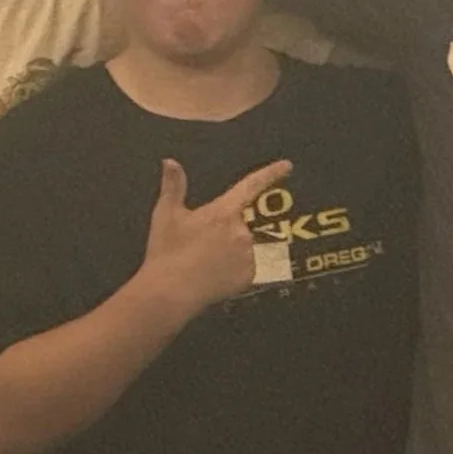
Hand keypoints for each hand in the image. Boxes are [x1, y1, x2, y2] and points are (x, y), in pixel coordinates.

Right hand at [137, 157, 292, 321]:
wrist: (171, 292)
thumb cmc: (167, 251)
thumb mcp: (165, 215)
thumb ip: (173, 186)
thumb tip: (170, 162)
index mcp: (224, 212)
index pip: (251, 186)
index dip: (270, 174)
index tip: (287, 166)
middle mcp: (242, 231)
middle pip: (243, 223)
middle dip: (227, 230)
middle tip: (202, 244)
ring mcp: (249, 255)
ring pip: (246, 246)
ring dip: (232, 250)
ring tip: (205, 262)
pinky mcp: (250, 276)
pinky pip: (248, 268)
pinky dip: (235, 270)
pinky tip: (215, 276)